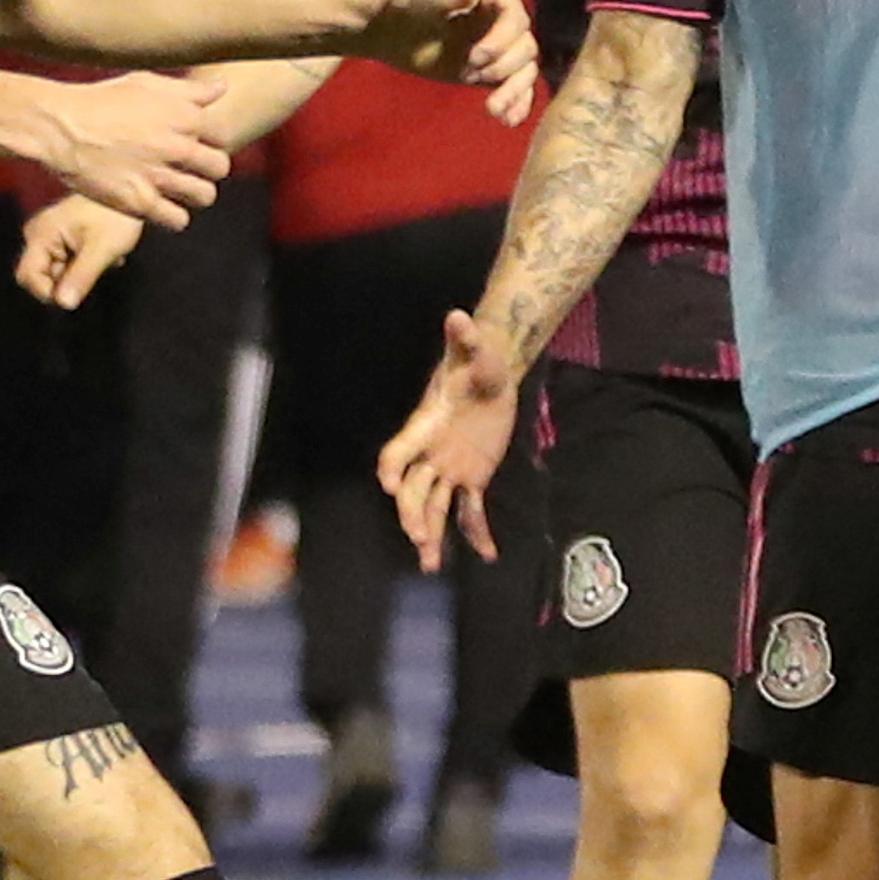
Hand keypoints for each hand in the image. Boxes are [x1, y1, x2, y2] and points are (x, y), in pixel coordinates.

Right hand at [17, 194, 145, 308]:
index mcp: (42, 233)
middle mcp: (38, 233)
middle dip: (66, 282)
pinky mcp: (59, 236)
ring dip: (76, 273)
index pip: (28, 277)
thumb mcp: (102, 250)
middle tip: (93, 270)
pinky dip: (80, 265)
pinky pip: (62, 262)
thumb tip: (63, 304)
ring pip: (54, 271)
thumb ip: (81, 277)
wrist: (131, 192)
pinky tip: (99, 254)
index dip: (48, 293)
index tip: (76, 294)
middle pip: (39, 275)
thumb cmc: (117, 215)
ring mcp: (47, 234)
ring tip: (100, 259)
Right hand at [30, 68, 229, 228]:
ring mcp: (159, 175)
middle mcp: (176, 145)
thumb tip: (222, 87)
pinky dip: (172, 216)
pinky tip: (159, 206)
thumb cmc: (100, 101)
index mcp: (182, 114)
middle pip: (219, 168)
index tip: (194, 145)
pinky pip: (178, 220)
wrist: (59, 127)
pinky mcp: (140, 202)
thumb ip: (187, 90)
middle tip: (187, 170)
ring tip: (175, 190)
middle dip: (207, 170)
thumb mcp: (145, 83)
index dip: (210, 142)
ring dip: (193, 194)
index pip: (222, 136)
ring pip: (204, 196)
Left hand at [359, 0, 540, 119]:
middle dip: (505, 66)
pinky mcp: (496, 72)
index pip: (515, 17)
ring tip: (492, 109)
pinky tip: (506, 121)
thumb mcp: (424, 0)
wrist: (394, 32)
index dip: (502, 39)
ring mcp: (504, 47)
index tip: (476, 57)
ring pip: (525, 70)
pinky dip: (516, 105)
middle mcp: (506, 20)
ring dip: (514, 91)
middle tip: (470, 74)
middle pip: (525, 46)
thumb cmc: (407, 7)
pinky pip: (517, 89)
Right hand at [377, 310, 523, 571]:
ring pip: (433, 506)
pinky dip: (477, 533)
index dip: (391, 466)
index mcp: (427, 425)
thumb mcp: (475, 351)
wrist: (490, 371)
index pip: (400, 449)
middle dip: (411, 513)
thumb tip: (459, 316)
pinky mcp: (472, 477)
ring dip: (431, 534)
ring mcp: (449, 468)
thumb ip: (465, 339)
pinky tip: (488, 555)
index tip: (387, 485)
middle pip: (411, 489)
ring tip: (430, 563)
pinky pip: (470, 510)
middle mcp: (432, 452)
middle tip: (418, 537)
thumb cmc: (477, 360)